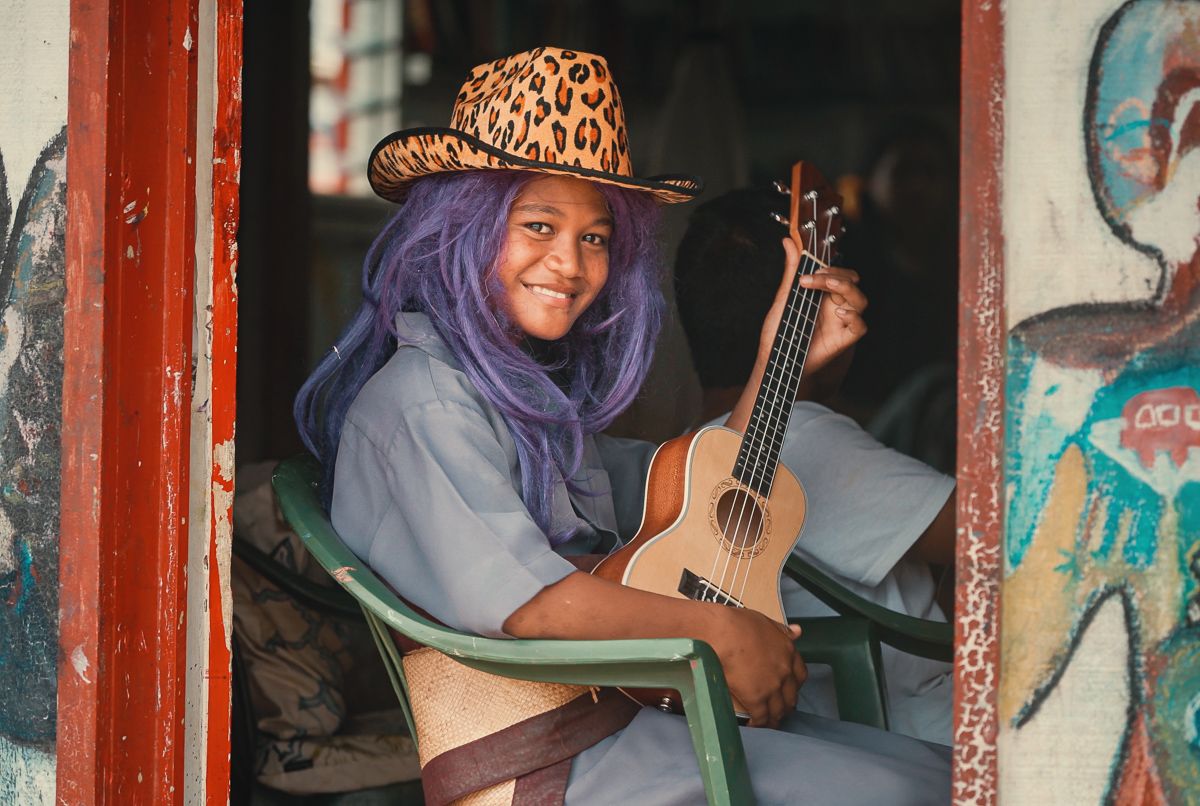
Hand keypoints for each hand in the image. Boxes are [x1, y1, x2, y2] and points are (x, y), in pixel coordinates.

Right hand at [704, 605, 806, 728]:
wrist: (723, 634)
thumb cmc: (739, 623)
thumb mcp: (765, 621)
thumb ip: (782, 630)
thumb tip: (797, 631)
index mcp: (788, 652)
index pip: (800, 675)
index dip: (795, 684)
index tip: (789, 688)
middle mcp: (785, 672)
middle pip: (791, 696)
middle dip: (786, 704)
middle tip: (779, 709)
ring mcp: (772, 687)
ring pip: (778, 710)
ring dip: (775, 718)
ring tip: (768, 723)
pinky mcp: (757, 699)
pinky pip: (762, 717)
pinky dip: (759, 724)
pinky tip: (754, 726)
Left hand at [779, 237, 867, 376]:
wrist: (774, 359)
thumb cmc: (779, 331)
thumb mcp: (784, 298)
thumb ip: (791, 271)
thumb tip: (788, 242)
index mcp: (823, 294)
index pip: (838, 272)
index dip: (829, 266)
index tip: (809, 267)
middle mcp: (835, 305)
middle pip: (852, 282)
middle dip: (837, 275)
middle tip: (816, 276)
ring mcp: (841, 321)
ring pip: (860, 300)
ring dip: (847, 288)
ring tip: (829, 285)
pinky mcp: (843, 339)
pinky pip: (860, 326)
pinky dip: (854, 317)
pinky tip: (839, 312)